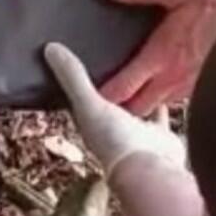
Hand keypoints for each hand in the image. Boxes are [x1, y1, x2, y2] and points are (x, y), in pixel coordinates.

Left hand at [43, 42, 185, 174]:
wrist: (152, 168)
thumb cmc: (115, 140)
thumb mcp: (89, 103)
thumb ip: (73, 77)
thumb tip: (50, 48)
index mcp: (90, 122)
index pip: (80, 97)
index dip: (78, 81)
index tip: (75, 56)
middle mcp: (111, 128)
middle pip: (108, 101)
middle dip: (108, 84)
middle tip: (108, 56)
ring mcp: (136, 132)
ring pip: (133, 106)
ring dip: (133, 92)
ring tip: (135, 63)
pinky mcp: (159, 134)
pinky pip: (158, 113)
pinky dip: (160, 100)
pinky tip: (165, 84)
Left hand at [99, 0, 215, 116]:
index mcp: (158, 59)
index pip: (120, 88)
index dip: (100, 95)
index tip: (83, 94)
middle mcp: (170, 83)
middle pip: (134, 107)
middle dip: (117, 106)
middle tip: (99, 97)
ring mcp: (188, 91)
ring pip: (154, 105)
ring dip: (139, 102)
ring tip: (124, 92)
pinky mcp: (204, 92)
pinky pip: (175, 101)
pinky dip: (161, 97)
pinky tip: (159, 85)